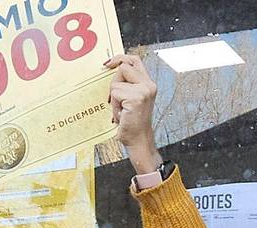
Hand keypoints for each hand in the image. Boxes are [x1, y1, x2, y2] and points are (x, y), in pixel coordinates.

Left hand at [105, 54, 160, 174]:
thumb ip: (127, 85)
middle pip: (123, 67)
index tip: (108, 64)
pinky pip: (115, 94)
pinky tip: (122, 115)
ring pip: (116, 83)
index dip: (120, 58)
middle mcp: (149, 85)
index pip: (134, 60)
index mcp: (148, 83)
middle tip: (116, 100)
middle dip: (114, 82)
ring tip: (122, 111)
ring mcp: (144, 90)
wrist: (139, 140)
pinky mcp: (136, 98)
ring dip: (114, 99)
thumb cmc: (132, 123)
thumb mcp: (131, 100)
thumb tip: (111, 71)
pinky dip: (114, 106)